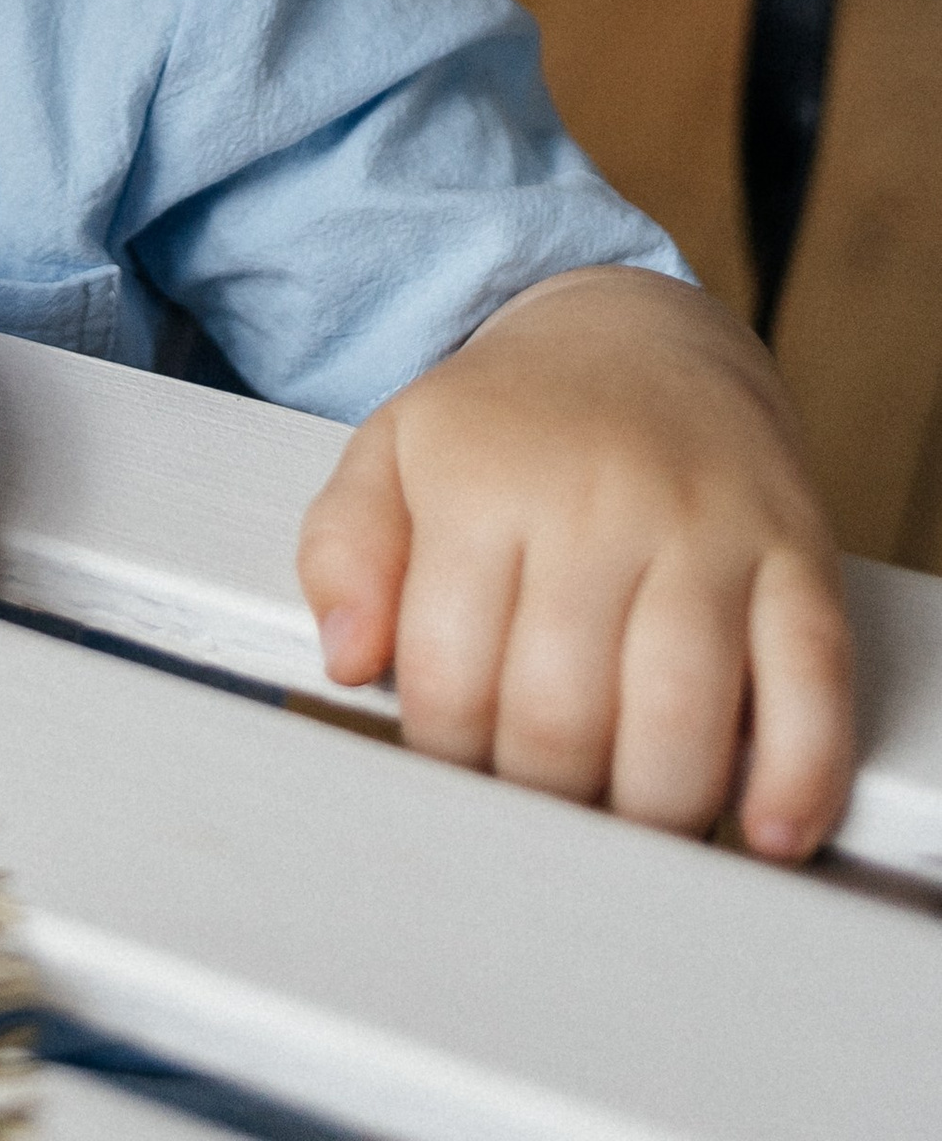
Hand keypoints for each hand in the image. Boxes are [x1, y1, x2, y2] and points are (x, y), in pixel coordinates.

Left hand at [297, 266, 853, 855]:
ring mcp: (706, 526)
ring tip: (626, 818)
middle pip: (560, 719)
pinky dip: (796, 774)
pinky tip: (764, 823)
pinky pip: (810, 683)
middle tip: (540, 801)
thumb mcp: (392, 451)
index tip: (460, 767)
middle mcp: (597, 501)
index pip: (449, 682)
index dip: (448, 758)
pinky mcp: (796, 550)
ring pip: (681, 719)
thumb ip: (344, 549)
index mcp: (483, 483)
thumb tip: (344, 658)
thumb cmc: (509, 420)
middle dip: (542, 796)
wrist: (640, 330)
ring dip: (650, 812)